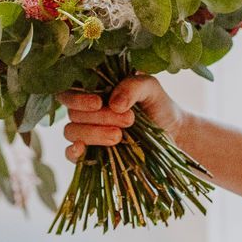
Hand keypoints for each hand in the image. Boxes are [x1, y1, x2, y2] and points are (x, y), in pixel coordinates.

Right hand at [59, 76, 181, 163]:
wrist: (172, 133)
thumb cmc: (158, 105)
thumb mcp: (151, 88)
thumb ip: (133, 87)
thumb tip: (114, 104)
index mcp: (94, 89)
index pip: (69, 90)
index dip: (78, 97)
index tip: (98, 103)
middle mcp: (86, 110)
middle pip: (73, 113)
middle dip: (100, 117)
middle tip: (129, 119)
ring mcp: (86, 132)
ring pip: (71, 131)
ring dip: (93, 134)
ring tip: (119, 136)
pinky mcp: (90, 154)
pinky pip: (70, 154)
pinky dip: (72, 152)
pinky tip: (82, 150)